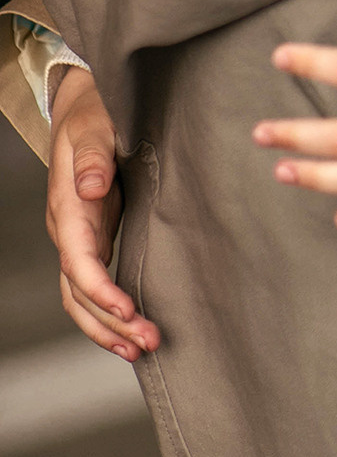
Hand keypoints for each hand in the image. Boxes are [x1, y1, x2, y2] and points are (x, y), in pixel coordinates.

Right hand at [46, 67, 155, 363]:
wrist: (86, 107)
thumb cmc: (95, 113)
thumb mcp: (96, 124)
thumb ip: (94, 155)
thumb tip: (92, 188)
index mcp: (68, 207)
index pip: (79, 262)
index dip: (101, 291)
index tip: (128, 311)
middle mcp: (69, 231)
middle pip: (80, 292)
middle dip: (110, 323)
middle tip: (148, 343)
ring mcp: (79, 238)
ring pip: (83, 298)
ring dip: (109, 328)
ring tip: (143, 349)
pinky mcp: (95, 239)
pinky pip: (94, 286)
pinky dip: (110, 312)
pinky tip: (131, 330)